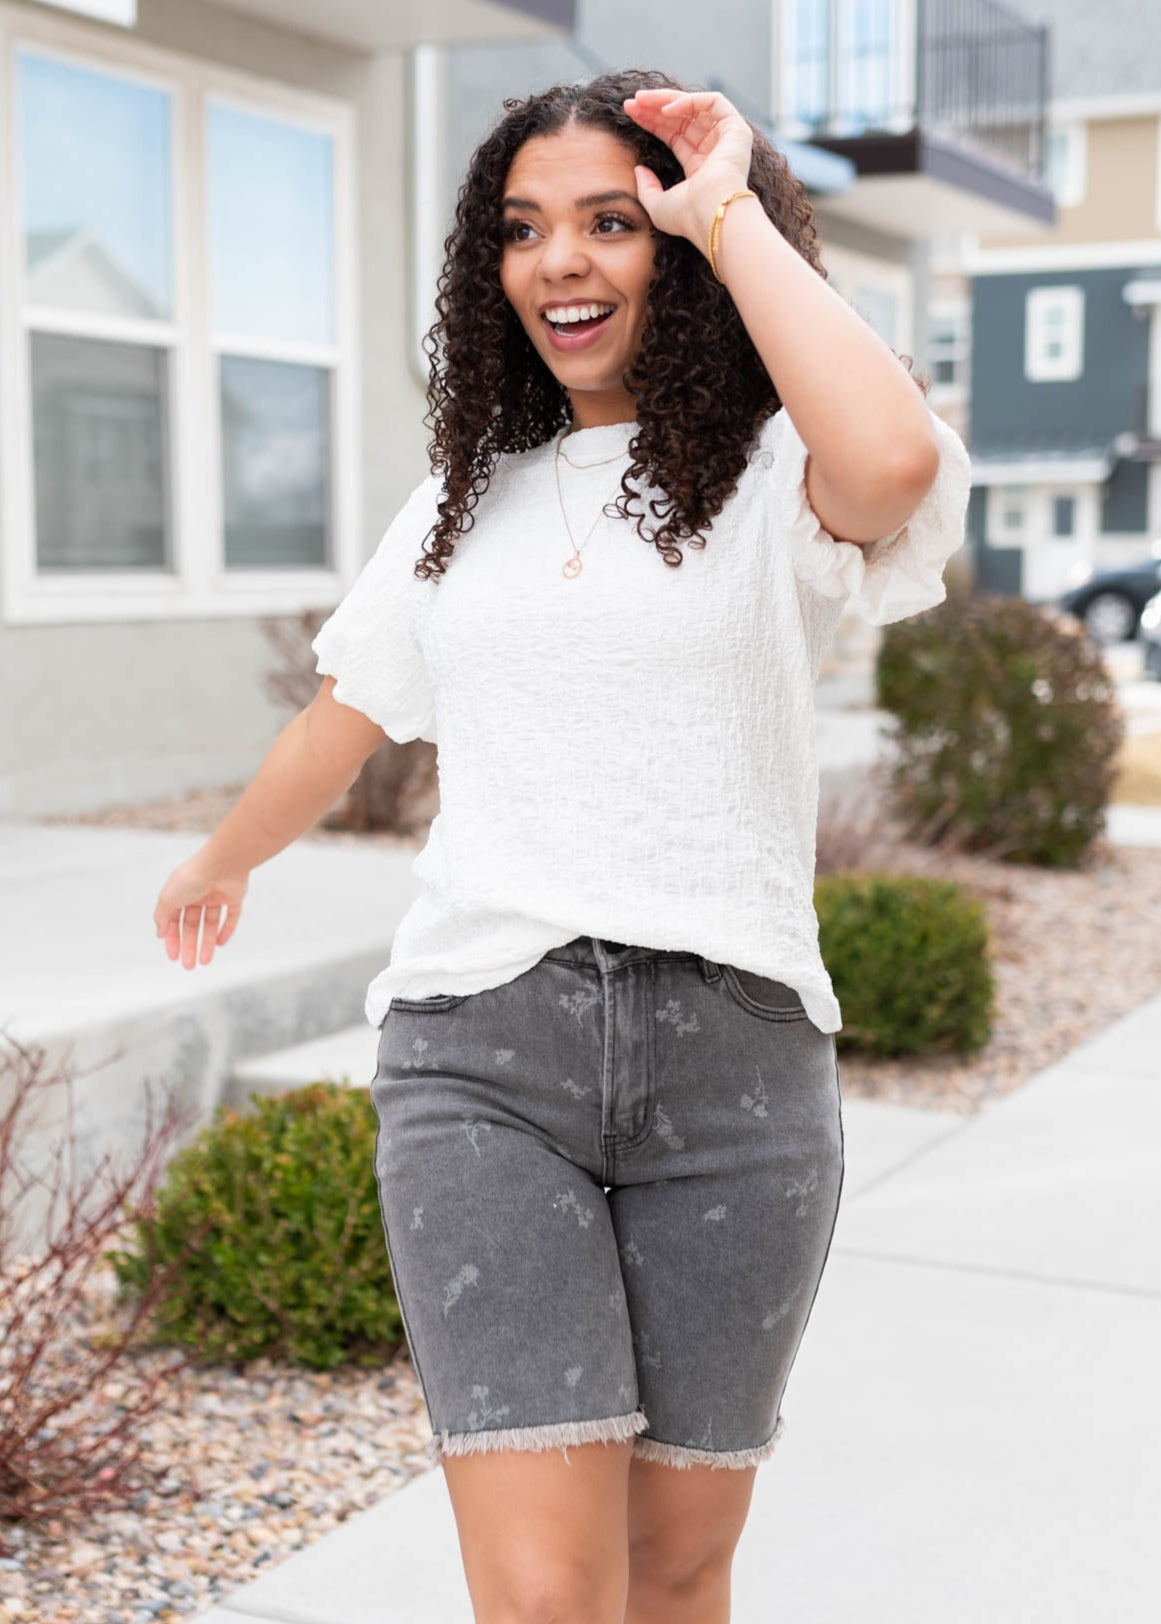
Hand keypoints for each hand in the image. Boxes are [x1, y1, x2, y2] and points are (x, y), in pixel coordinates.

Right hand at [154, 851, 248, 969]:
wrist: (222, 864)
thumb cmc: (192, 878)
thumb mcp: (167, 899)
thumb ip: (162, 917)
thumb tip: (160, 933)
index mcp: (179, 892)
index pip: (173, 920)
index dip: (173, 939)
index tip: (174, 956)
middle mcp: (197, 893)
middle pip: (192, 925)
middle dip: (190, 946)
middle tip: (189, 965)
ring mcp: (216, 895)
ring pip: (211, 924)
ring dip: (207, 943)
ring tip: (204, 961)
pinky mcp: (234, 896)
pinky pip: (231, 916)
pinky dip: (227, 930)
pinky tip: (220, 944)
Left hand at [622, 87, 754, 251]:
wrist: (712, 214)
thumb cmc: (688, 217)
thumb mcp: (657, 206)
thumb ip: (646, 188)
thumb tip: (639, 169)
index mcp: (700, 168)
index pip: (674, 136)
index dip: (653, 122)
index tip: (630, 114)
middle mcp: (714, 151)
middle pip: (681, 119)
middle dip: (655, 108)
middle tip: (631, 103)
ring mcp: (727, 139)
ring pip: (694, 107)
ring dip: (666, 100)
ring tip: (641, 100)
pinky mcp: (737, 129)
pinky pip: (712, 102)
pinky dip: (689, 101)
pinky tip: (665, 109)